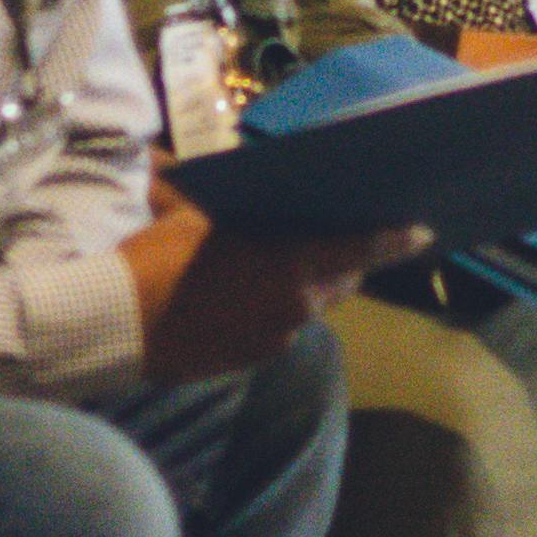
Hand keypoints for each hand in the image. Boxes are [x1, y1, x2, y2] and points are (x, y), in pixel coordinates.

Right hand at [124, 179, 422, 382]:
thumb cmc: (156, 258)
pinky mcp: (253, 358)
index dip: (392, 239)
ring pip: (310, 306)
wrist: (114, 325)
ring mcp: (276, 337)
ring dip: (306, 286)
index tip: (421, 230)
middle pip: (340, 281)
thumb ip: (229, 204)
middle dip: (344, 261)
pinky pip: (280, 329)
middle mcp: (296, 304)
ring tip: (282, 266)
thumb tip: (229, 177)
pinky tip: (247, 296)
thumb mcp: (193, 213)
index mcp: (289, 262)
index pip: (359, 248)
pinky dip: (275, 310)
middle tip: (338, 238)